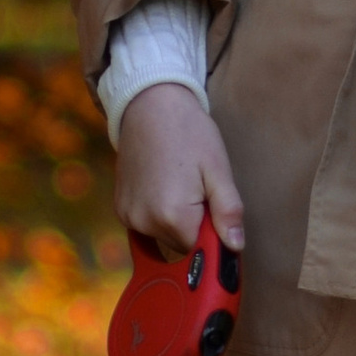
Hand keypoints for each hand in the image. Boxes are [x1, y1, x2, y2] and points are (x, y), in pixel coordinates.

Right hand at [114, 87, 245, 258]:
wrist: (150, 105)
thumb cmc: (189, 133)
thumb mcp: (218, 169)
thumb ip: (228, 211)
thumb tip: (235, 247)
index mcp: (173, 216)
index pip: (201, 250)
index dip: (213, 234)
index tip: (216, 211)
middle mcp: (145, 222)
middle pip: (181, 245)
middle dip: (194, 226)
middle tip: (199, 190)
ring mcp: (128, 216)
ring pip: (163, 237)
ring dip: (176, 221)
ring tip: (180, 184)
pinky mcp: (120, 209)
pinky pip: (146, 225)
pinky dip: (157, 214)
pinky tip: (162, 186)